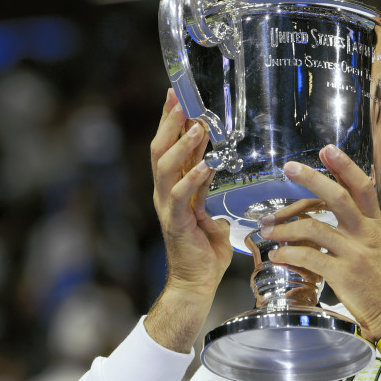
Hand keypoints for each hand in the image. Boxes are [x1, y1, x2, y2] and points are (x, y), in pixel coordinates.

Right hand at [148, 89, 231, 303]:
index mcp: (174, 189)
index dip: (172, 122)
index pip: (170, 148)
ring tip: (197, 127)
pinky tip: (206, 164)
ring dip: (182, 145)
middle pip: (161, 149)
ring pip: (165, 167)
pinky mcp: (175, 222)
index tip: (178, 96)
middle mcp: (165, 193)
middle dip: (170, 122)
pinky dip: (193, 178)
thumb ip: (209, 198)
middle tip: (181, 99)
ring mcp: (167, 206)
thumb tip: (219, 185)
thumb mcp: (211, 216)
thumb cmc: (204, 254)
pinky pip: (181, 195)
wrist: (195, 285)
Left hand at [260, 145, 380, 341]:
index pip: (362, 187)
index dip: (345, 166)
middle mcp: (366, 234)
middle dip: (312, 179)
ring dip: (285, 227)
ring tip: (269, 230)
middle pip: (338, 197)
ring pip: (314, 228)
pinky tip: (278, 256)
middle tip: (290, 168)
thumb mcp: (380, 247)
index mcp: (376, 225)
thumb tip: (338, 213)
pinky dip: (288, 254)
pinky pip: (308, 257)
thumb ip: (361, 228)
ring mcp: (354, 254)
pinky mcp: (343, 274)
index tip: (327, 150)